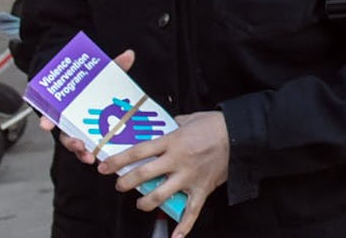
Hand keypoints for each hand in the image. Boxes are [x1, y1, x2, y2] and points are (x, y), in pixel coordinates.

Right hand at [41, 50, 135, 163]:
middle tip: (79, 145)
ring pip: (77, 146)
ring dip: (82, 153)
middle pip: (65, 135)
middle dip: (70, 142)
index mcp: (69, 107)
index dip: (47, 119)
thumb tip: (129, 55)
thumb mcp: (106, 76)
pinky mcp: (94, 143)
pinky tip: (102, 159)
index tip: (45, 125)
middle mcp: (71, 122)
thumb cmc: (98, 87)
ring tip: (91, 157)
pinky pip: (91, 151)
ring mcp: (81, 134)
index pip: (52, 114)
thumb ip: (115, 67)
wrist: (105, 99)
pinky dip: (95, 155)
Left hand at [98, 110, 230, 237]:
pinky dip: (184, 226)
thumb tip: (165, 125)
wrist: (241, 136)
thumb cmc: (216, 125)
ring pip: (160, 195)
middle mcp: (176, 161)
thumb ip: (175, 124)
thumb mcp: (190, 118)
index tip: (104, 167)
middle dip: (126, 183)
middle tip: (119, 185)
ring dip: (145, 203)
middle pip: (143, 175)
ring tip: (140, 203)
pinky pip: (191, 212)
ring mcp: (188, 177)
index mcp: (172, 142)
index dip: (118, 161)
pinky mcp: (201, 189)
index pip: (138, 152)